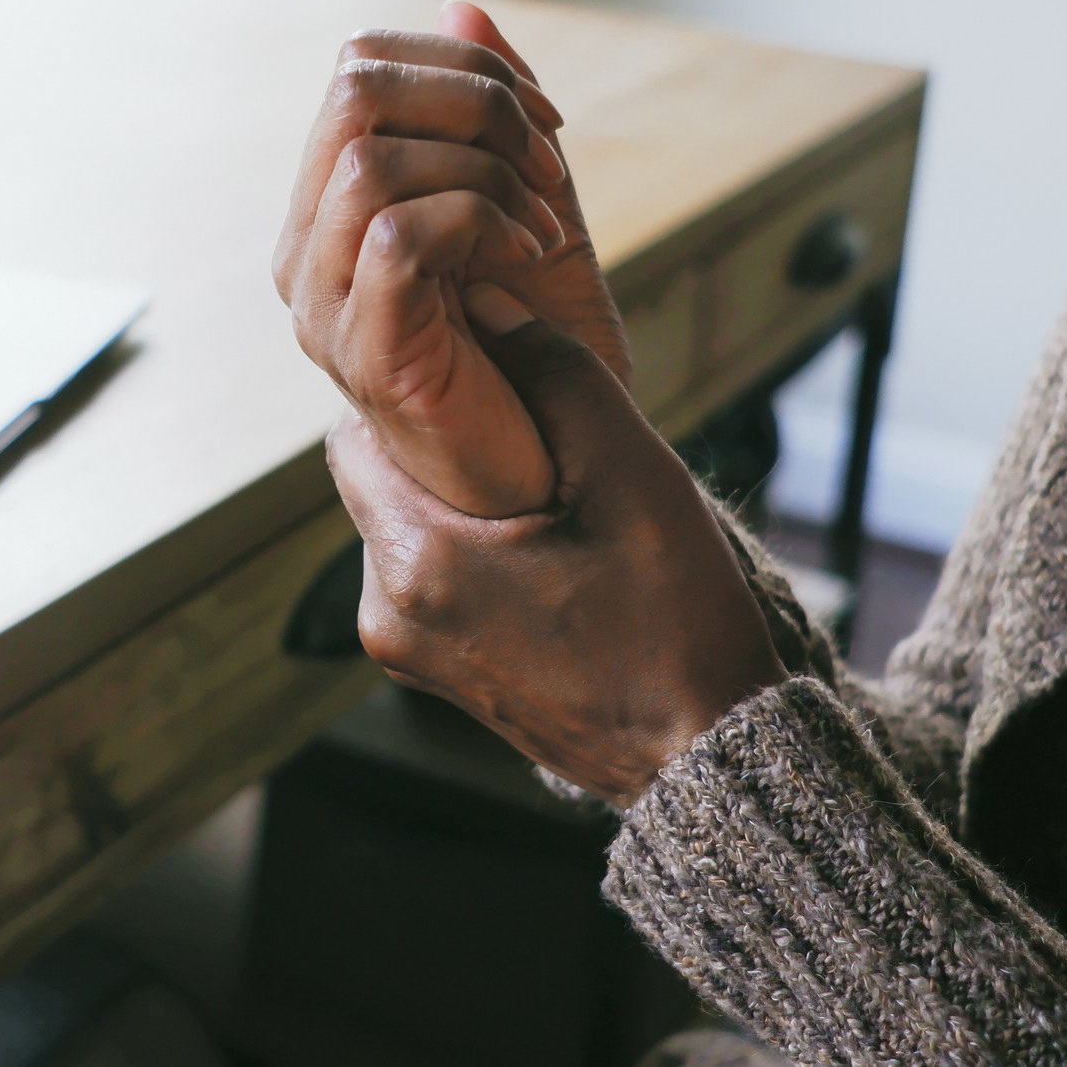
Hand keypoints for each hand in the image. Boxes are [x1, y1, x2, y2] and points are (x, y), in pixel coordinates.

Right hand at [275, 1, 629, 518]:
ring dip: (486, 169)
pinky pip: (397, 233)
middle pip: (355, 89)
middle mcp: (307, 249)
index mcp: (333, 205)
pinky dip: (482, 220)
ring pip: (370, 158)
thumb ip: (497, 117)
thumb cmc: (533, 350)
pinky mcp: (362, 351)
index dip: (465, 66)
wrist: (553, 469)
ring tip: (543, 222)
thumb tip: (465, 6)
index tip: (547, 126)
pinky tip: (531, 253)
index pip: (359, 65)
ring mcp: (323, 304)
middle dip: (477, 102)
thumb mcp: (531, 204)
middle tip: (549, 167)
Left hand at [326, 309, 784, 805]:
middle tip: (525, 430)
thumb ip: (554, 374)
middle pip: (376, 478)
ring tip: (547, 497)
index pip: (357, 429)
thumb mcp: (631, 474)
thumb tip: (486, 302)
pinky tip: (546, 548)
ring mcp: (408, 656)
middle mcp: (388, 616)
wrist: (709, 764)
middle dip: (436, 442)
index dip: (412, 390)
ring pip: (404, 527)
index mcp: (417, 564)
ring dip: (457, 497)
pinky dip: (470, 548)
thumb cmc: (679, 624)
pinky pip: (429, 579)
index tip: (480, 377)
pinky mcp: (439, 679)